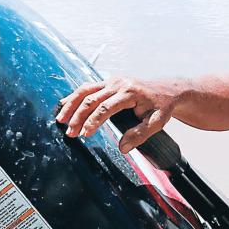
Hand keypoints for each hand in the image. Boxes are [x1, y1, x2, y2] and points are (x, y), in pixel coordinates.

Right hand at [55, 77, 178, 152]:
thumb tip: (123, 147)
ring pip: (85, 90)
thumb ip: (140, 134)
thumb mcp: (157, 122)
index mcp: (130, 92)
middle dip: (78, 116)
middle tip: (70, 133)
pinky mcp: (108, 81)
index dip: (93, 121)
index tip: (85, 134)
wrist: (168, 90)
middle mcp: (118, 83)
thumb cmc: (162, 106)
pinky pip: (88, 87)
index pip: (106, 107)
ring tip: (61, 120)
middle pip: (91, 98)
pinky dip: (75, 96)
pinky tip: (65, 105)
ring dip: (71, 105)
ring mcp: (112, 80)